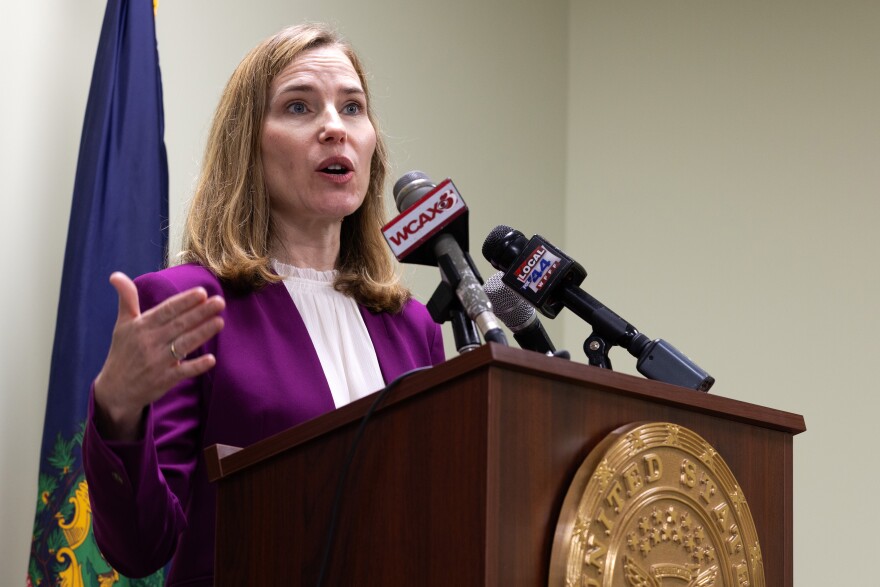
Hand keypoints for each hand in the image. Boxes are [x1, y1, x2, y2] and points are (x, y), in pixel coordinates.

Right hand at [93, 272, 224, 439]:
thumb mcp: (122, 325)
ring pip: (184, 345)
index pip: (166, 311)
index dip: (184, 302)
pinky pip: (182, 372)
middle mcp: (149, 343)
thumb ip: (126, 299)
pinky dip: (196, 366)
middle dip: (200, 313)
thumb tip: (116, 275)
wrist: (115, 389)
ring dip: (202, 333)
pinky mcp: (164, 380)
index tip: (202, 292)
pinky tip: (211, 359)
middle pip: (179, 325)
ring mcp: (157, 362)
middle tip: (220, 301)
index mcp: (141, 327)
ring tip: (220, 322)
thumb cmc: (123, 352)